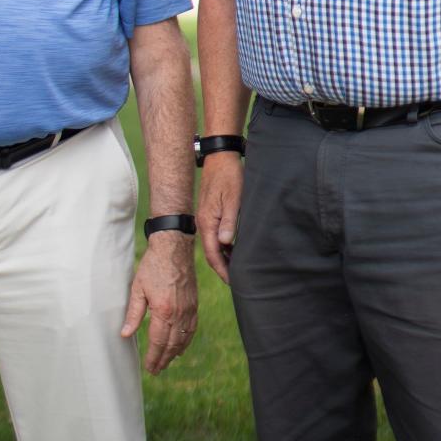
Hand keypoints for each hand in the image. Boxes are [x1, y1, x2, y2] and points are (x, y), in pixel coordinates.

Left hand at [121, 232, 197, 374]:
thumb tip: (125, 334)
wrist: (174, 247)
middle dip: (163, 359)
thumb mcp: (138, 288)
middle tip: (156, 370)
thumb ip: (133, 313)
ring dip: (175, 353)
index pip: (158, 342)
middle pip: (172, 344)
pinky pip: (192, 328)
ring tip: (167, 362)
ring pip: (184, 339)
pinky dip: (187, 340)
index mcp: (163, 311)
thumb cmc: (153, 265)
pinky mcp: (194, 304)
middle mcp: (179, 313)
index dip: (153, 358)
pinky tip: (181, 346)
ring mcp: (189, 309)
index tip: (149, 368)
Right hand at [197, 154, 242, 283]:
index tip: (234, 282)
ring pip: (214, 244)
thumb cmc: (230, 176)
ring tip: (237, 269)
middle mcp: (203, 222)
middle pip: (212, 252)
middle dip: (223, 268)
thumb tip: (226, 244)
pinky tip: (234, 249)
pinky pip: (215, 235)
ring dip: (224, 257)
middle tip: (237, 281)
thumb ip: (229, 222)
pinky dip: (224, 246)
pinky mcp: (210, 212)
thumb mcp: (233, 199)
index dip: (223, 270)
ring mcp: (205, 217)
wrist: (221, 157)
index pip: (214, 254)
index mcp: (208, 222)